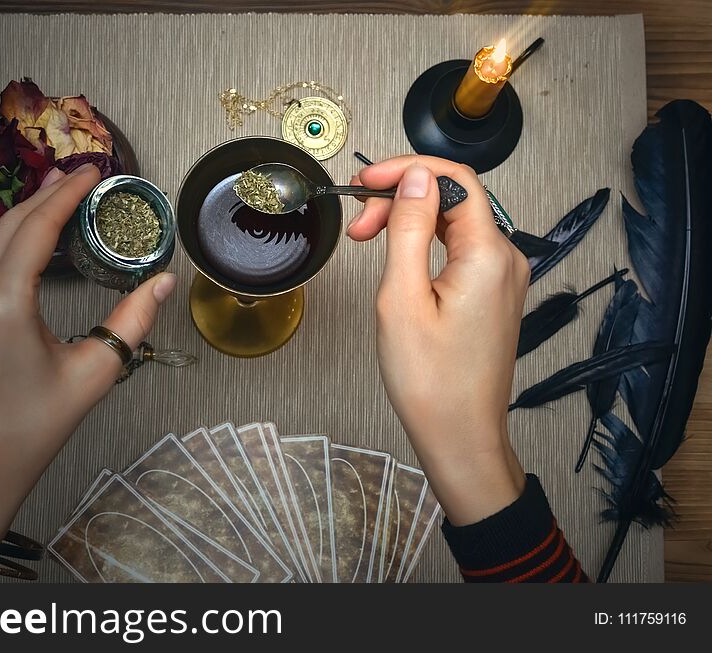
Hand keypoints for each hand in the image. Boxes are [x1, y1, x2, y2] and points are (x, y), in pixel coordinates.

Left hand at [0, 164, 176, 552]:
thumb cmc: (27, 433)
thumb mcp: (90, 377)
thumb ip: (130, 322)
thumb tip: (163, 281)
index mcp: (5, 303)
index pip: (39, 228)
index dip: (67, 196)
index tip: (90, 172)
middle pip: (12, 226)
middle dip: (46, 196)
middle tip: (77, 177)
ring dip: (14, 209)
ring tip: (43, 185)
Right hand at [349, 156, 527, 525]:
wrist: (460, 436)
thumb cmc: (430, 380)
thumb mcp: (402, 297)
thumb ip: (410, 229)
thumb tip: (415, 178)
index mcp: (489, 254)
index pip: (454, 179)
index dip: (406, 170)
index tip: (364, 181)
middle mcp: (506, 260)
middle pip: (453, 198)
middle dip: (401, 200)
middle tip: (358, 226)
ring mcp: (503, 278)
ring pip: (455, 223)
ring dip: (411, 222)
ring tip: (369, 241)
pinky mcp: (493, 294)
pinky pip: (461, 250)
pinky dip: (426, 244)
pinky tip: (398, 258)